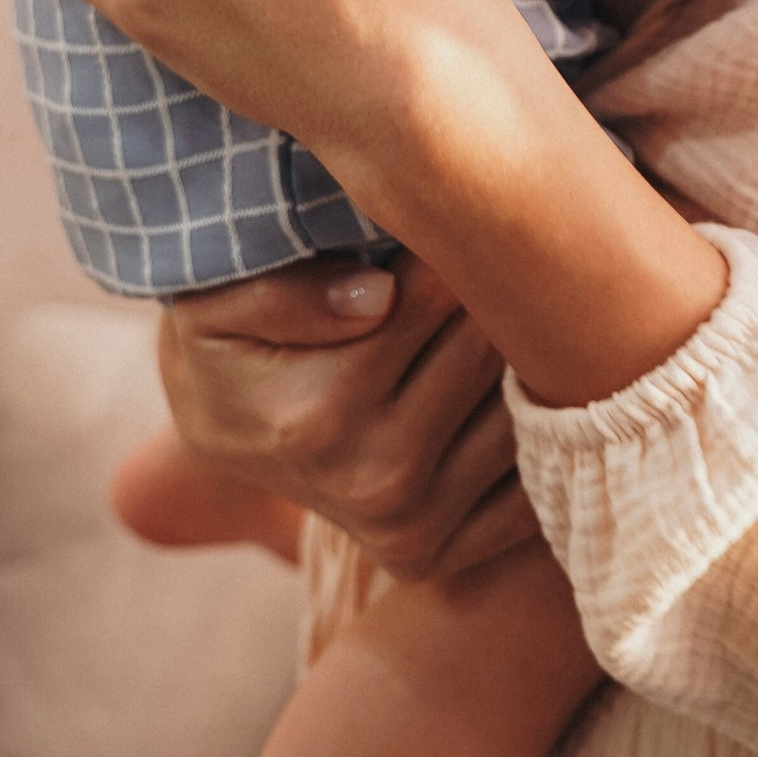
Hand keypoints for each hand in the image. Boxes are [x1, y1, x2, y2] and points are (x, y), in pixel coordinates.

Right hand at [158, 255, 543, 583]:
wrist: (221, 430)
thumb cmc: (225, 342)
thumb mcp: (216, 300)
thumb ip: (283, 293)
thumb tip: (378, 297)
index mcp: (317, 413)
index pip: (439, 294)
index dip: (459, 234)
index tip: (461, 201)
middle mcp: (372, 480)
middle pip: (491, 348)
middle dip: (503, 285)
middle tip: (505, 239)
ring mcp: (411, 526)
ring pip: (526, 411)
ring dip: (533, 353)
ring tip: (517, 306)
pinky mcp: (439, 554)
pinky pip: (532, 484)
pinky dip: (541, 433)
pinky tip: (519, 386)